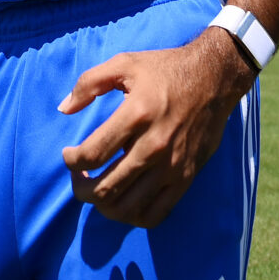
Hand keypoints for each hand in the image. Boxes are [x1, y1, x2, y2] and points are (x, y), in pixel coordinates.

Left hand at [57, 28, 254, 227]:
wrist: (214, 78)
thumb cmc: (165, 69)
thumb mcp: (124, 63)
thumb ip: (89, 83)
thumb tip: (64, 109)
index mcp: (136, 114)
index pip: (92, 155)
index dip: (71, 160)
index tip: (69, 154)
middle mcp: (154, 146)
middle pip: (106, 188)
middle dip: (81, 189)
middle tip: (78, 177)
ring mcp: (172, 167)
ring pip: (127, 208)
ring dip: (103, 206)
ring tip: (97, 190)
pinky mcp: (185, 178)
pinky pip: (155, 214)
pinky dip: (132, 216)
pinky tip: (124, 200)